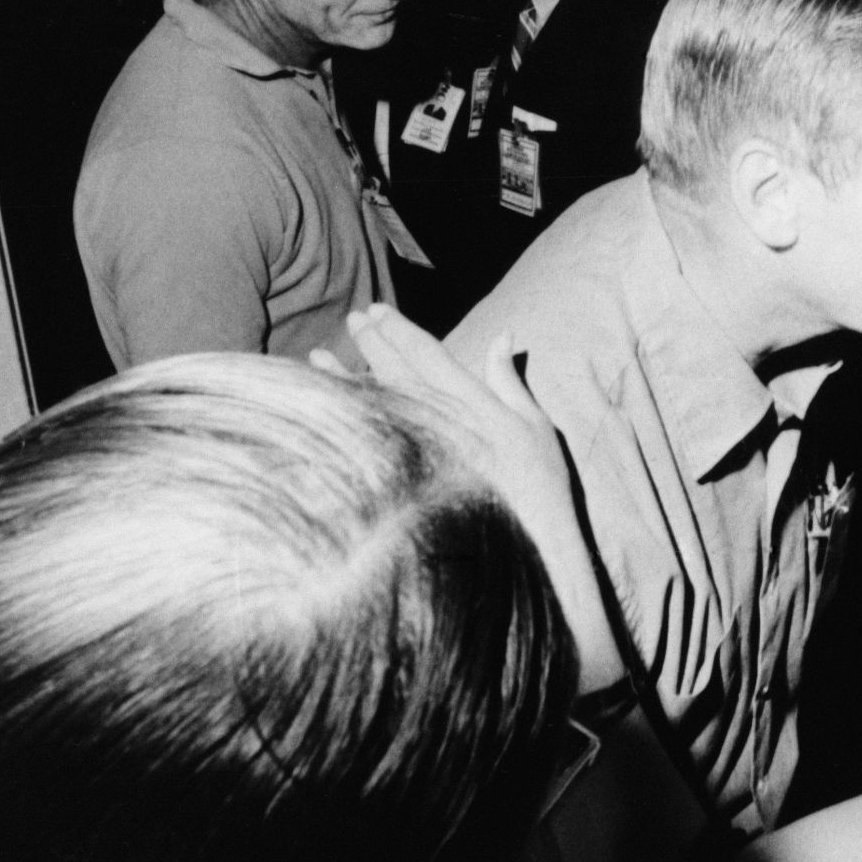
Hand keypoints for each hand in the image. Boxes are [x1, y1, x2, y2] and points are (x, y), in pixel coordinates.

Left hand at [337, 303, 576, 534]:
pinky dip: (343, 420)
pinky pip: (367, 441)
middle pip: (396, 371)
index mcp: (473, 403)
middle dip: (373, 341)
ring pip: (373, 402)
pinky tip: (322, 408)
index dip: (400, 330)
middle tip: (354, 318)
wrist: (531, 551)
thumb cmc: (542, 489)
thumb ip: (510, 381)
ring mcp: (420, 453)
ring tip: (319, 355)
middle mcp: (441, 421)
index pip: (428, 354)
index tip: (377, 310)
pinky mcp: (404, 486)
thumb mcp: (536, 428)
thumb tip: (503, 335)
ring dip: (344, 375)